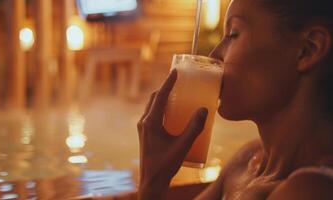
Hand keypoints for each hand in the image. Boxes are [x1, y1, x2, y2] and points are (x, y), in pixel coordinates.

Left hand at [137, 69, 207, 199]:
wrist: (151, 181)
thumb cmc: (166, 165)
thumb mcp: (183, 146)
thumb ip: (194, 128)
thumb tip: (204, 109)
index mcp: (151, 122)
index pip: (159, 96)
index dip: (168, 83)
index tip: (175, 71)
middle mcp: (144, 122)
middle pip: (154, 99)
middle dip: (164, 88)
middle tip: (177, 80)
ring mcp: (143, 128)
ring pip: (151, 106)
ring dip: (162, 97)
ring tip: (176, 93)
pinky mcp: (145, 133)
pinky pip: (152, 114)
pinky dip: (160, 107)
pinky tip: (172, 112)